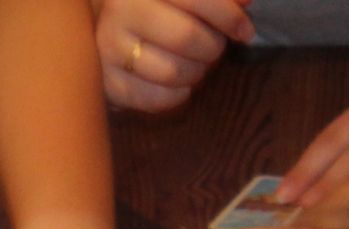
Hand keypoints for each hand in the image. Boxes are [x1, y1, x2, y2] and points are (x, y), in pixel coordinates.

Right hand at [97, 0, 253, 114]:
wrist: (103, 26)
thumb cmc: (153, 5)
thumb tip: (245, 3)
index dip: (228, 17)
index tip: (246, 31)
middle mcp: (120, 14)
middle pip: (186, 38)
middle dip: (212, 48)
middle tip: (213, 48)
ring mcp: (108, 51)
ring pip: (172, 72)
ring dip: (196, 73)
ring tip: (195, 64)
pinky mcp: (107, 84)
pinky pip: (155, 99)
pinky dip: (177, 95)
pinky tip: (180, 83)